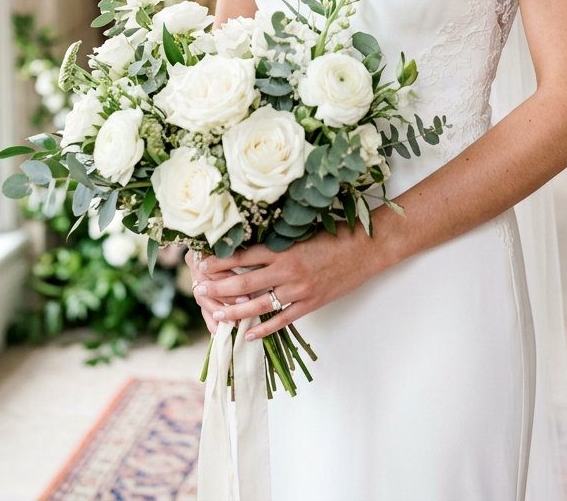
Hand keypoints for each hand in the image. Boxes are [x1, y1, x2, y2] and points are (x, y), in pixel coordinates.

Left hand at [187, 224, 383, 340]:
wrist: (368, 248)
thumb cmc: (339, 232)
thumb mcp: (305, 230)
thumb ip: (281, 239)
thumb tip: (255, 240)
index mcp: (284, 248)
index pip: (243, 255)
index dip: (220, 261)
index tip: (202, 264)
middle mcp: (287, 270)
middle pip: (244, 281)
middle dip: (218, 287)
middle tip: (198, 290)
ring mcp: (299, 290)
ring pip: (259, 305)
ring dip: (234, 311)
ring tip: (216, 315)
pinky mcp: (311, 304)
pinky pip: (283, 320)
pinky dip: (265, 329)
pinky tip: (249, 335)